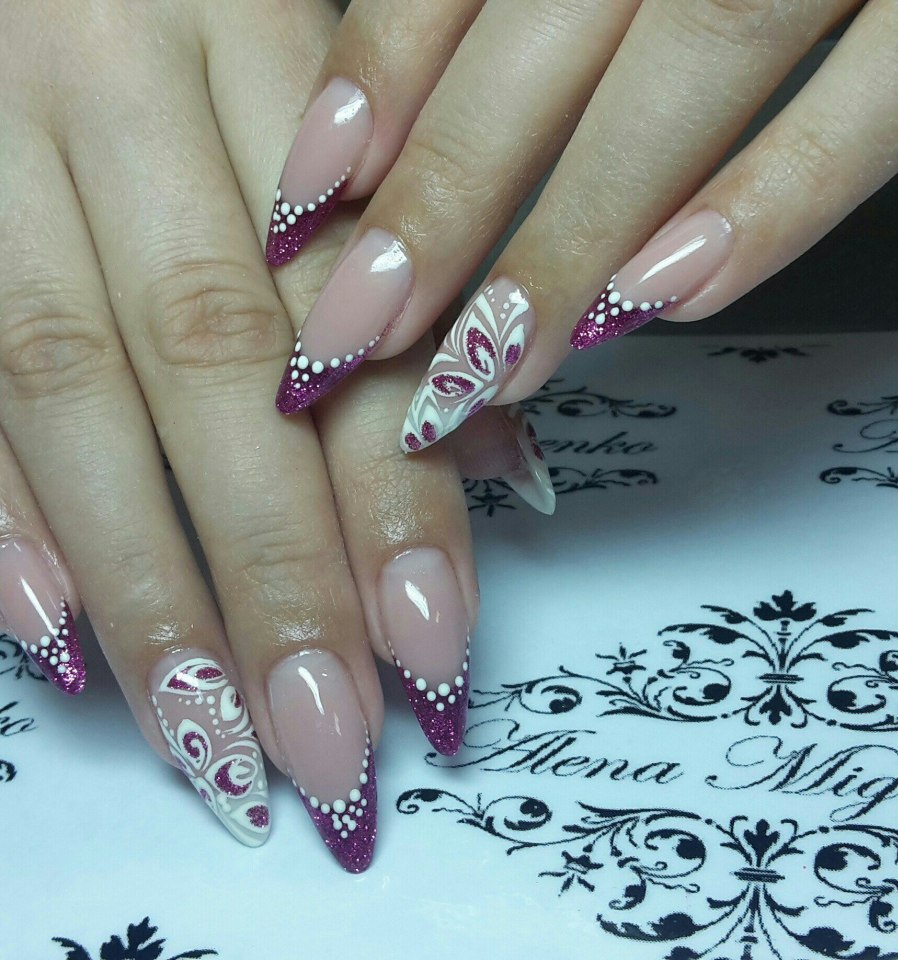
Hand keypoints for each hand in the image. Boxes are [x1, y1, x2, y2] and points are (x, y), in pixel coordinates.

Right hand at [0, 0, 484, 870]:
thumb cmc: (189, 12)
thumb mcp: (329, 90)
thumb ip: (401, 266)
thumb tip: (493, 456)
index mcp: (255, 45)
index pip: (349, 311)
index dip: (393, 493)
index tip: (431, 646)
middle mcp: (120, 91)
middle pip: (216, 371)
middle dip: (280, 573)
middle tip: (332, 739)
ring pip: (69, 385)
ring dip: (149, 581)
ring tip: (214, 739)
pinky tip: (54, 632)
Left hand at [264, 0, 897, 450]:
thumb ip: (530, 2)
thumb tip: (431, 123)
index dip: (378, 77)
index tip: (305, 206)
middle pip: (552, 33)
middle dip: (446, 197)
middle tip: (360, 333)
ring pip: (694, 61)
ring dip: (580, 229)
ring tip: (494, 364)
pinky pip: (897, 79)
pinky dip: (780, 193)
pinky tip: (675, 297)